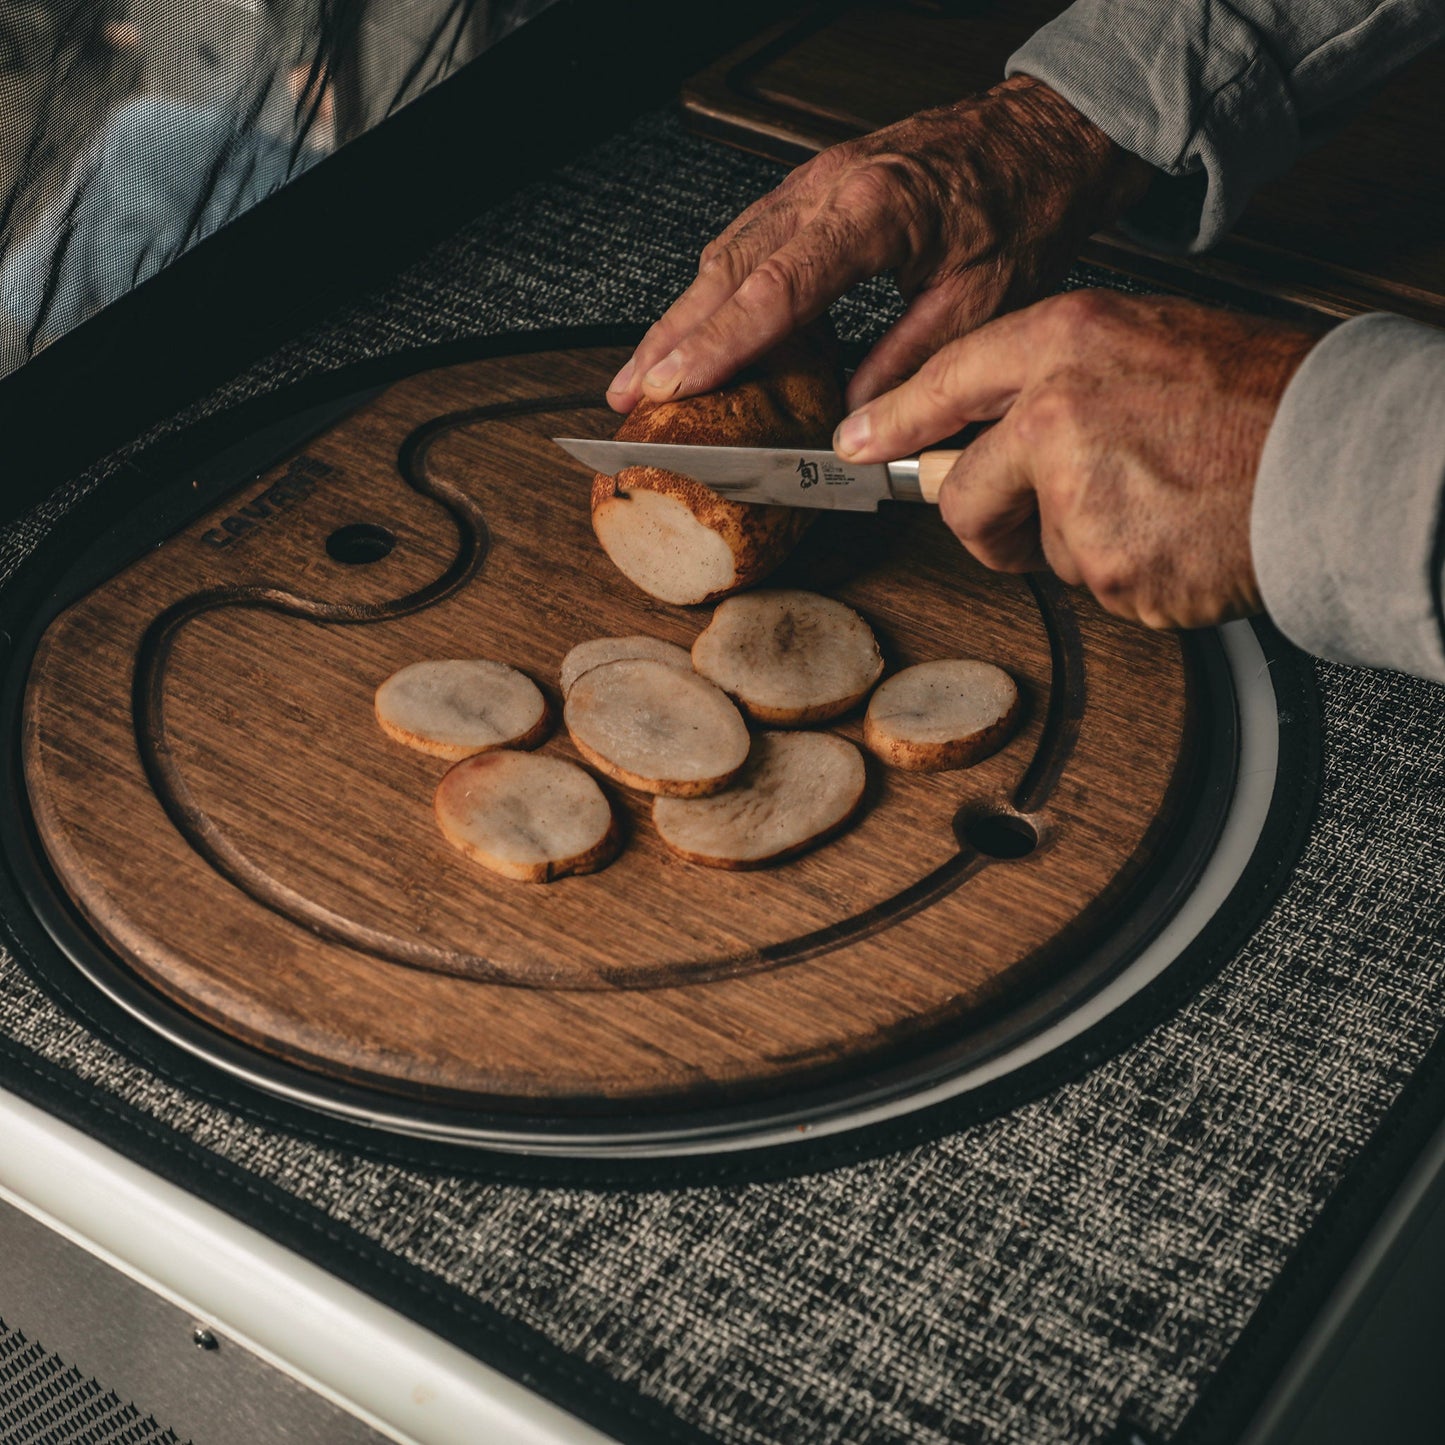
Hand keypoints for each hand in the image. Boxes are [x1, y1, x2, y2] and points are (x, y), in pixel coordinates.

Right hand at [607, 76, 1151, 414]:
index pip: (775, 290)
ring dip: (680, 317)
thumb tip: (853, 420)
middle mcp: (829, 188)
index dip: (719, 345)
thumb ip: (910, 362)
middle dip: (670, 338)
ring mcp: (814, 182)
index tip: (675, 385)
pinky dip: (713, 290)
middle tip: (629, 393)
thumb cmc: (1022, 203)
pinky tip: (694, 324)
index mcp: (873, 211)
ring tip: (645, 373)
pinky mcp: (814, 188)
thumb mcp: (983, 299)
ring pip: (726, 253)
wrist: (1042, 134)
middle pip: (727, 270)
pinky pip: (746, 240)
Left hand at [833, 290, 1319, 629]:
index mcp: (1069, 342)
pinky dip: (1127, 575)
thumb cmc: (1260, 400)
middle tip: (1036, 519)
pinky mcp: (1109, 567)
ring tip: (1157, 505)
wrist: (1342, 460)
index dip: (892, 417)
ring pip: (1036, 546)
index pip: (947, 378)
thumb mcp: (1149, 345)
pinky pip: (1089, 584)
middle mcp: (1059, 412)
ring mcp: (1080, 495)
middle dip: (986, 521)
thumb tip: (992, 431)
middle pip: (962, 492)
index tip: (855, 443)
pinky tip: (1176, 536)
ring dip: (1081, 544)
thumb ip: (1059, 382)